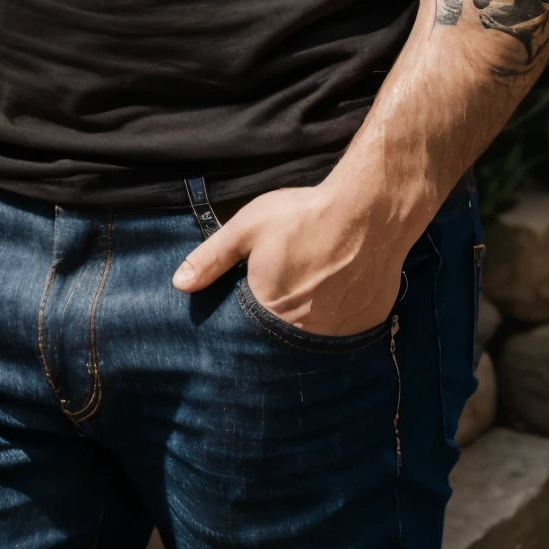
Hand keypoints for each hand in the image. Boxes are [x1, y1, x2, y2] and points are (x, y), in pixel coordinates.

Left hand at [171, 185, 403, 336]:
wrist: (370, 211)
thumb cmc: (304, 217)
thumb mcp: (248, 228)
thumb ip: (212, 258)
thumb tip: (179, 284)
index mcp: (270, 313)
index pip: (249, 335)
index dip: (248, 319)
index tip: (251, 302)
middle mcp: (306, 333)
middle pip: (284, 337)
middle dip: (278, 321)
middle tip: (286, 290)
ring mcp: (341, 333)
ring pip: (317, 338)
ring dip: (310, 322)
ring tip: (311, 292)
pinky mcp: (368, 324)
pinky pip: (347, 331)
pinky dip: (340, 317)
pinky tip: (339, 293)